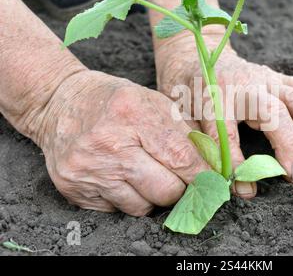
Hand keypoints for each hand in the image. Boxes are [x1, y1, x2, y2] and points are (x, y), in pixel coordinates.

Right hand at [36, 71, 208, 215]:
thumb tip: (212, 167)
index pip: (180, 156)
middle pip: (164, 189)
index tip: (213, 182)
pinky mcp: (75, 190)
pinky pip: (118, 210)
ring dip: (152, 196)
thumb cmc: (115, 102)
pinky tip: (121, 178)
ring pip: (142, 207)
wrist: (59, 104)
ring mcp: (89, 170)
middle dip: (179, 188)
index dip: (202, 174)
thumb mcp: (153, 102)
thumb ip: (184, 133)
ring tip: (145, 174)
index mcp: (133, 114)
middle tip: (177, 178)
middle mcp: (109, 145)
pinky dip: (128, 198)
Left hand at [155, 33, 292, 196]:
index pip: (226, 133)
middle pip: (272, 114)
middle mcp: (244, 85)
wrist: (198, 55)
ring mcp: (265, 78)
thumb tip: (228, 183)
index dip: (237, 163)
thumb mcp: (186, 119)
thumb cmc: (192, 93)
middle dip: (288, 145)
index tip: (246, 188)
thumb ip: (205, 147)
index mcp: (214, 96)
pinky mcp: (278, 77)